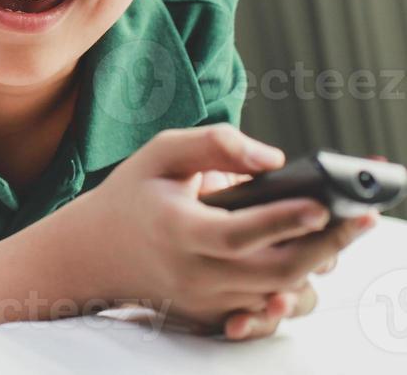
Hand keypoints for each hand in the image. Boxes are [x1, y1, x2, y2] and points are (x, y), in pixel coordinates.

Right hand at [69, 125, 376, 338]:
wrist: (94, 251)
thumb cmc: (132, 195)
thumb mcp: (161, 153)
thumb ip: (214, 143)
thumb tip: (273, 159)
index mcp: (179, 230)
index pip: (239, 233)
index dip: (281, 220)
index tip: (318, 205)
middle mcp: (196, 272)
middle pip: (277, 271)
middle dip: (328, 246)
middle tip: (362, 218)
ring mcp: (208, 299)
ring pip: (282, 292)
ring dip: (316, 264)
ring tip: (336, 233)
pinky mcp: (217, 313)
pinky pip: (270, 308)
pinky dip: (294, 285)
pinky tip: (308, 260)